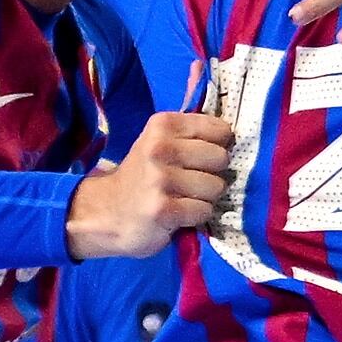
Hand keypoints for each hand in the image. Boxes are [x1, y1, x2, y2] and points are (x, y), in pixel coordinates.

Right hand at [68, 105, 234, 259]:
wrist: (106, 212)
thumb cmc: (143, 176)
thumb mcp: (160, 142)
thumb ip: (193, 135)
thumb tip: (235, 136)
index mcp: (163, 125)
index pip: (220, 130)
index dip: (219, 146)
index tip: (202, 157)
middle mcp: (160, 147)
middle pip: (221, 159)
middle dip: (213, 173)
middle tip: (189, 181)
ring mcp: (161, 179)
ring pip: (216, 187)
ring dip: (205, 197)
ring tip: (182, 198)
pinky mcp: (163, 209)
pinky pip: (205, 210)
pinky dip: (196, 216)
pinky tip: (177, 213)